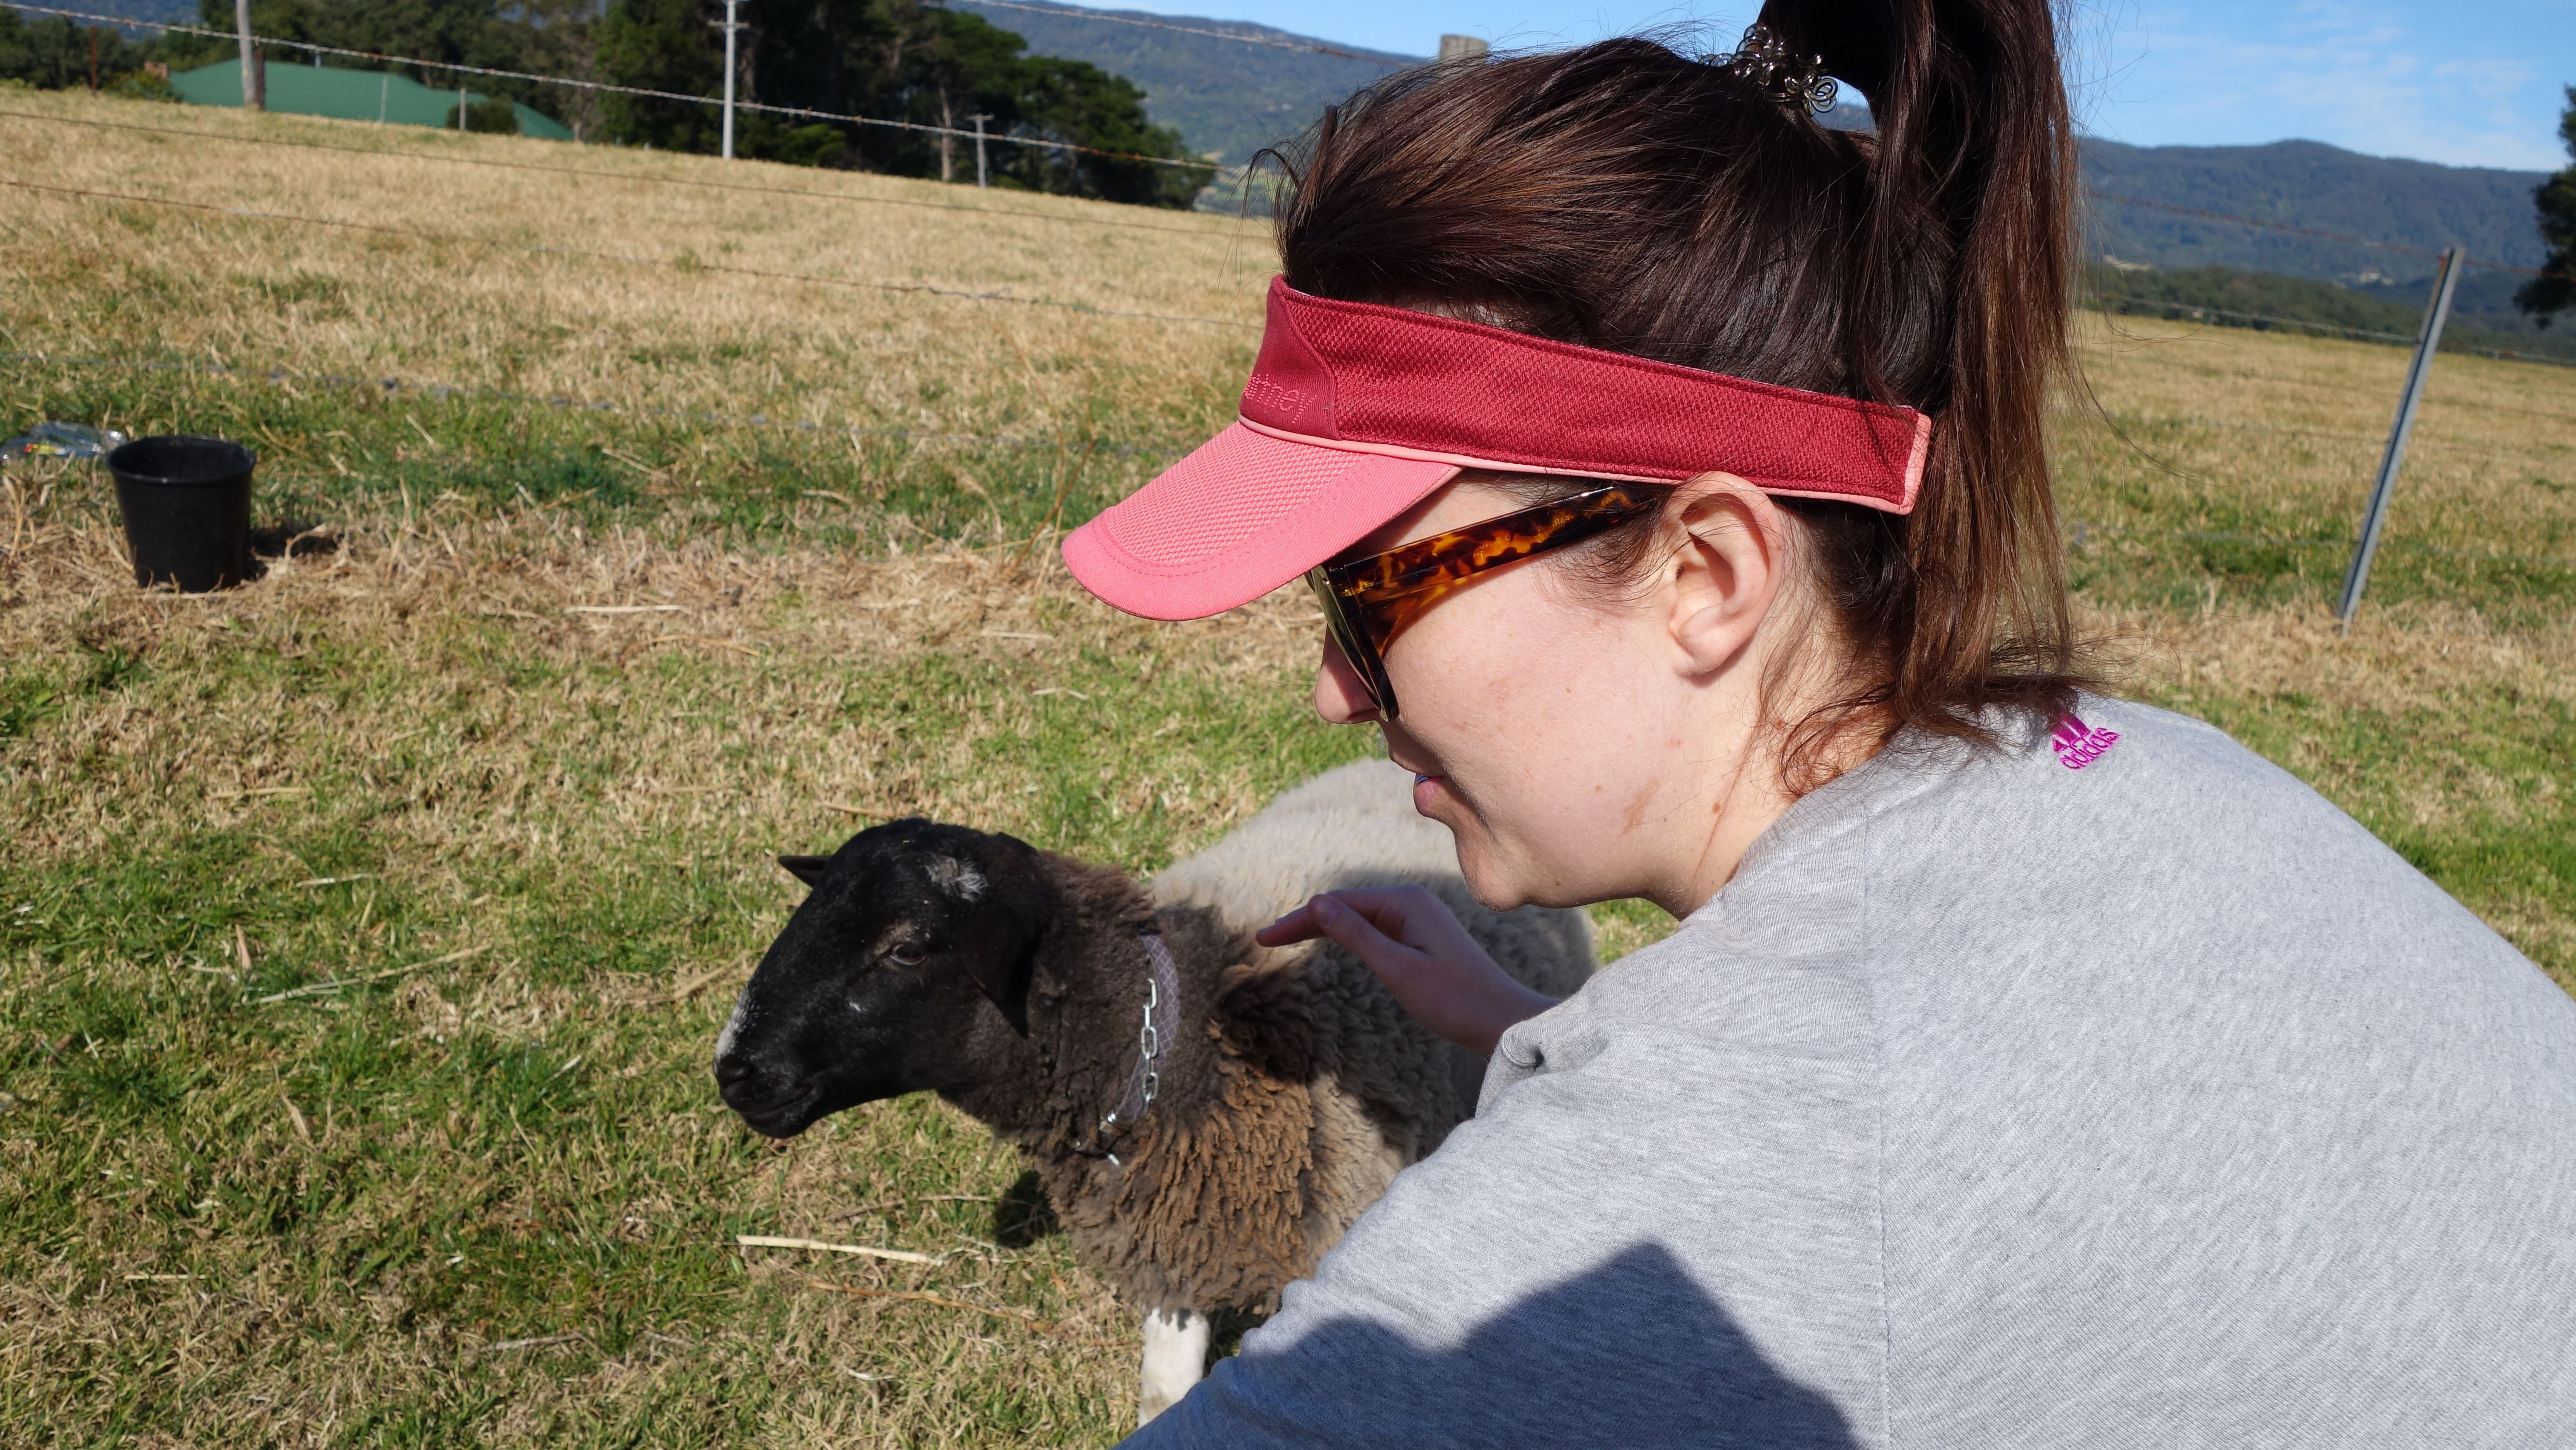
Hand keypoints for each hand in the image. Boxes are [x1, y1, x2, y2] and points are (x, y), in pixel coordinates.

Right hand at [1256, 887, 1558, 1056]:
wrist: (1501, 1019)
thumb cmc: (1454, 999)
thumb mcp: (1397, 968)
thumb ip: (1357, 935)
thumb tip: (1317, 903)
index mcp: (1407, 903)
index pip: (1338, 903)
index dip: (1298, 919)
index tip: (1264, 939)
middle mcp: (1413, 902)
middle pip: (1346, 905)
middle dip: (1305, 920)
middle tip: (1266, 940)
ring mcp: (1419, 918)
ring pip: (1359, 916)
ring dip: (1323, 926)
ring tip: (1286, 939)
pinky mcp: (1423, 936)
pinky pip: (1375, 928)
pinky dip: (1347, 935)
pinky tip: (1331, 941)